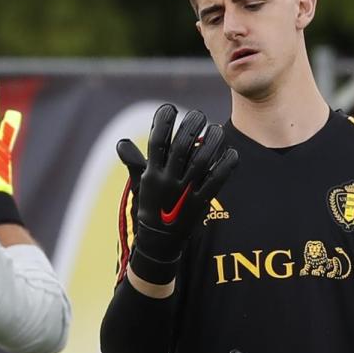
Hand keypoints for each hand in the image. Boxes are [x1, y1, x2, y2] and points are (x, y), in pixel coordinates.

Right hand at [117, 103, 237, 284]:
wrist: (158, 244)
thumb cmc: (148, 209)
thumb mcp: (138, 185)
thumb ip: (134, 162)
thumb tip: (122, 143)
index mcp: (151, 174)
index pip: (156, 142)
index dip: (162, 122)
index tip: (169, 108)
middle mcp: (168, 181)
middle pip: (182, 146)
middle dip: (191, 126)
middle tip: (198, 115)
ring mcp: (185, 192)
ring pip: (202, 160)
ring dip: (212, 142)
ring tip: (217, 129)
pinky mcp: (200, 203)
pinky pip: (216, 180)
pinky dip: (226, 166)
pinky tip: (232, 153)